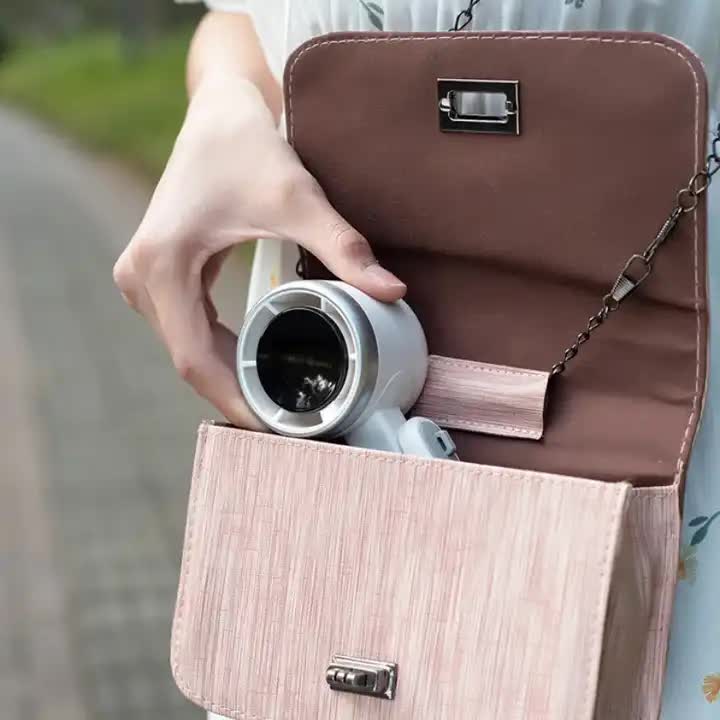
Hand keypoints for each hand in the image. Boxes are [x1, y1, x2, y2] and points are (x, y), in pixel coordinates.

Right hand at [113, 76, 405, 427]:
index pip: (197, 361)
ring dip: (231, 378)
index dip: (237, 401)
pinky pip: (190, 331)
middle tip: (290, 422)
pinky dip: (224, 353)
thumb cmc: (248, 147)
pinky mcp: (160, 275)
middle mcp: (140, 278)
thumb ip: (344, 247)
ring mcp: (144, 278)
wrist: (219, 111)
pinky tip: (256, 366)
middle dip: (239, 395)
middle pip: (191, 361)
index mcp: (161, 266)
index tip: (277, 428)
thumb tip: (391, 291)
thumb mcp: (297, 199)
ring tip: (278, 403)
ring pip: (189, 350)